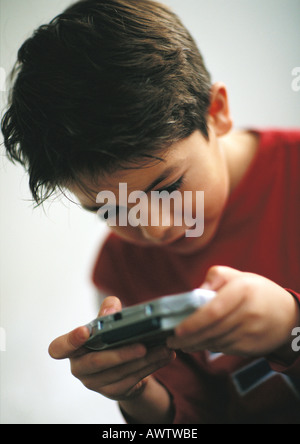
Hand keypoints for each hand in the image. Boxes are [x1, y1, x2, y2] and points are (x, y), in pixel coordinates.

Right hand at [49, 296, 174, 400]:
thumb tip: (111, 311)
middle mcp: (79, 368)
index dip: (70, 340)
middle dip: (120, 354)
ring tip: (164, 348)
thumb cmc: (109, 337)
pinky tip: (165, 356)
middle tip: (142, 346)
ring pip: (120, 372)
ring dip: (145, 360)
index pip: (59, 348)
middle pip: (96, 362)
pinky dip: (151, 367)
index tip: (85, 331)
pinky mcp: (113, 391)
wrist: (121, 363)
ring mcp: (95, 383)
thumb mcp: (107, 321)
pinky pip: (133, 380)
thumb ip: (108, 311)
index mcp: (72, 348)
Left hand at [167, 266, 299, 358]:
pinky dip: (209, 347)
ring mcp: (252, 333)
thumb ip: (215, 278)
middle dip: (189, 338)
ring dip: (196, 345)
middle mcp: (248, 313)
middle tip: (171, 340)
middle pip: (212, 330)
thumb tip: (195, 293)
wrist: (288, 314)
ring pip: (217, 343)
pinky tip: (199, 344)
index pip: (214, 311)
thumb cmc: (256, 291)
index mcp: (242, 290)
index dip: (194, 322)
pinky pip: (225, 349)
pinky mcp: (252, 347)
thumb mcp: (238, 276)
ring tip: (181, 343)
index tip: (177, 329)